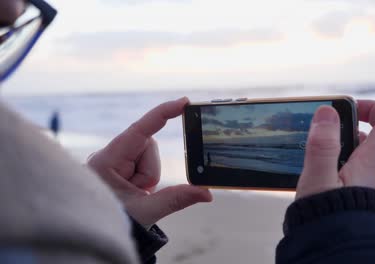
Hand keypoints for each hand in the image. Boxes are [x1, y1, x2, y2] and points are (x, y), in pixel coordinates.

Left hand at [88, 97, 211, 225]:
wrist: (94, 233)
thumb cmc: (112, 221)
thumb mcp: (145, 211)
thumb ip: (176, 199)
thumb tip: (206, 193)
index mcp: (106, 161)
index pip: (139, 130)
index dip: (162, 113)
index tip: (184, 102)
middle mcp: (109, 154)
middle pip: (148, 145)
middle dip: (151, 170)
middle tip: (140, 192)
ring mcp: (114, 159)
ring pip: (148, 155)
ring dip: (148, 175)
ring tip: (135, 194)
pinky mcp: (120, 164)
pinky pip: (144, 162)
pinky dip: (146, 176)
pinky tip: (135, 190)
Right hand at [296, 100, 374, 204]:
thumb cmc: (330, 225)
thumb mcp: (317, 182)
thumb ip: (322, 145)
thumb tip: (327, 112)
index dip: (374, 109)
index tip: (350, 110)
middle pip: (373, 147)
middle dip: (348, 143)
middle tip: (322, 153)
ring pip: (370, 170)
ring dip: (348, 167)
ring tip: (321, 180)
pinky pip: (369, 191)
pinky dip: (352, 187)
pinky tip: (331, 199)